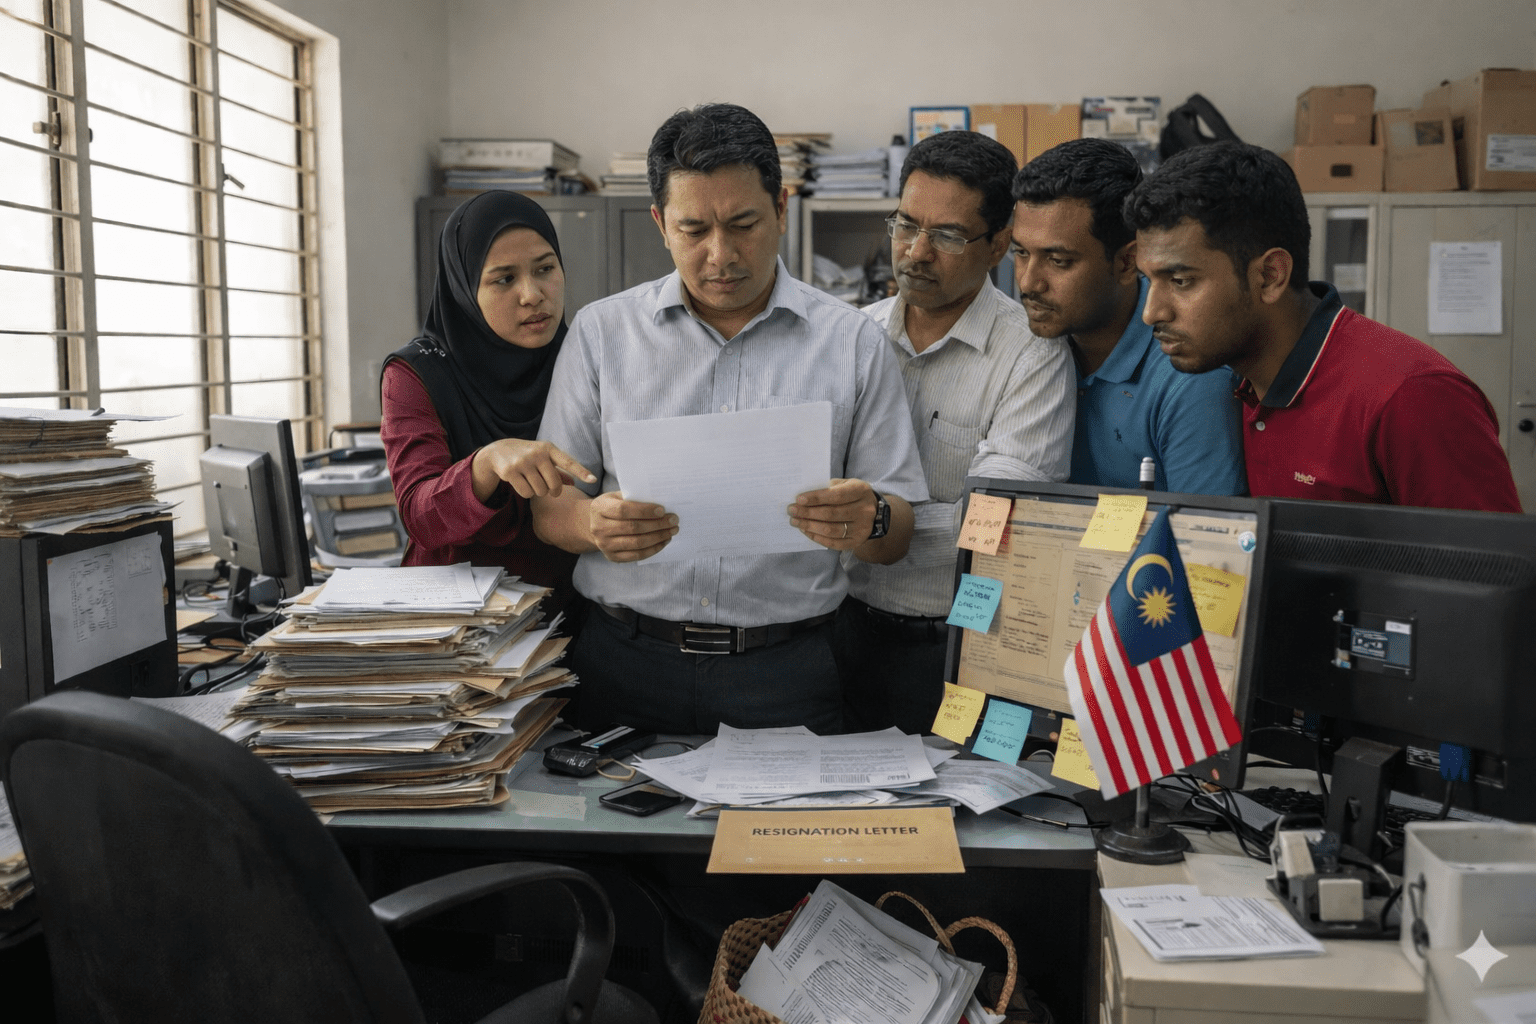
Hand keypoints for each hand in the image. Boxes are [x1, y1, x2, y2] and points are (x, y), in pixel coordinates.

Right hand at [471, 438, 596, 501]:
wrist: (498, 451)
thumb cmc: (527, 455)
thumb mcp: (543, 457)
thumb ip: (558, 469)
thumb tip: (573, 483)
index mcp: (548, 448)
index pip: (568, 462)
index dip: (581, 472)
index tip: (593, 480)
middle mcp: (537, 453)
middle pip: (554, 484)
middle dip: (552, 491)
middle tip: (548, 489)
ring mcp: (523, 462)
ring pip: (540, 490)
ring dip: (538, 492)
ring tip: (531, 481)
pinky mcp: (510, 471)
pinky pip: (526, 493)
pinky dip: (525, 493)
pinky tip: (520, 483)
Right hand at [589, 492, 677, 562]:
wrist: (594, 524)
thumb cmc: (611, 506)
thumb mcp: (616, 496)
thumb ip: (633, 496)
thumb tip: (660, 500)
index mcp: (600, 508)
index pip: (623, 510)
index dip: (644, 511)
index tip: (662, 510)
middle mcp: (599, 528)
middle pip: (633, 528)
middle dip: (657, 524)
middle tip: (673, 520)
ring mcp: (605, 545)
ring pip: (637, 543)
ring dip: (658, 537)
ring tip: (672, 531)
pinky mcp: (613, 557)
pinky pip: (637, 555)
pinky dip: (653, 549)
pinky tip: (663, 541)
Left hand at [788, 478, 875, 550]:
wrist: (872, 512)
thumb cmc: (851, 495)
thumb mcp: (844, 484)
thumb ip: (828, 487)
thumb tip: (804, 497)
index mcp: (861, 491)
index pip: (836, 495)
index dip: (816, 498)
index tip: (799, 499)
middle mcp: (864, 510)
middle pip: (832, 514)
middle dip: (809, 513)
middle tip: (792, 511)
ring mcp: (862, 528)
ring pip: (831, 530)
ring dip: (810, 526)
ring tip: (796, 522)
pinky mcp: (857, 541)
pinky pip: (834, 543)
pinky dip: (818, 538)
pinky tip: (806, 531)